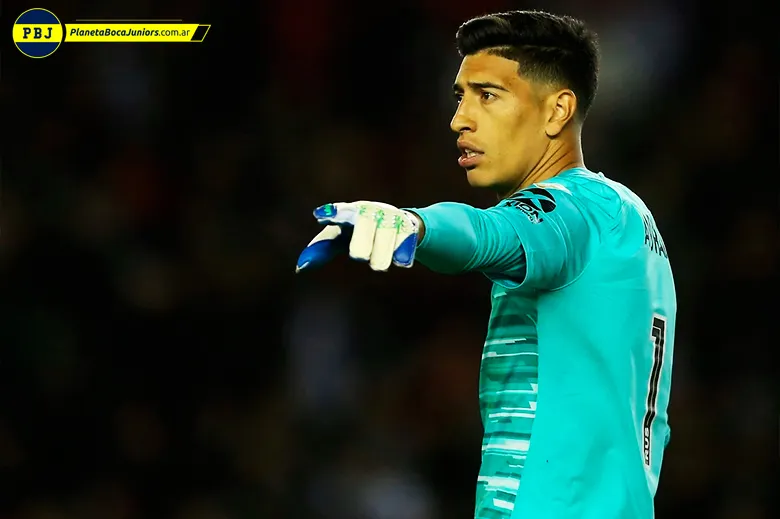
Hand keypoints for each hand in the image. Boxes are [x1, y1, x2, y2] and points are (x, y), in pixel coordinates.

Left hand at [296, 201, 419, 272]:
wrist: (400, 222)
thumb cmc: (359, 230)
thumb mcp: (340, 236)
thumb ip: (321, 249)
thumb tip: (299, 268)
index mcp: (350, 211)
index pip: (339, 212)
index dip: (332, 213)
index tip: (320, 215)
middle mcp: (370, 210)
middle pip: (364, 230)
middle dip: (362, 247)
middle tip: (359, 256)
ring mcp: (391, 216)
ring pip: (384, 244)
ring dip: (380, 258)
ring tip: (378, 262)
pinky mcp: (409, 226)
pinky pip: (403, 249)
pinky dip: (399, 257)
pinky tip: (399, 257)